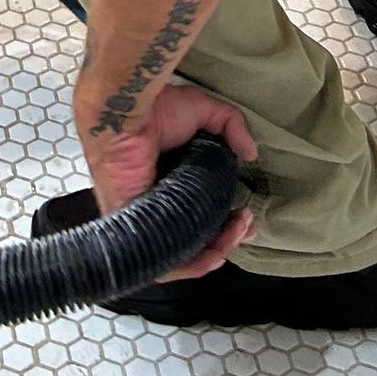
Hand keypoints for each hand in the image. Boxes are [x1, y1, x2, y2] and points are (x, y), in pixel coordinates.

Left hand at [79, 83, 257, 279]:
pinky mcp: (137, 231)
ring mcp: (148, 221)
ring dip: (217, 250)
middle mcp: (161, 205)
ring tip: (237, 231)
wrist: (125, 115)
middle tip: (245, 224)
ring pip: (186, 254)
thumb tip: (251, 154)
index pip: (202, 217)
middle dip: (228, 239)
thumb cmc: (154, 110)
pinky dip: (193, 265)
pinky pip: (165, 263)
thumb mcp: (204, 111)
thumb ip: (231, 126)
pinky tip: (216, 254)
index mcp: (173, 184)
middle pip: (198, 240)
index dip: (228, 223)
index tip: (245, 215)